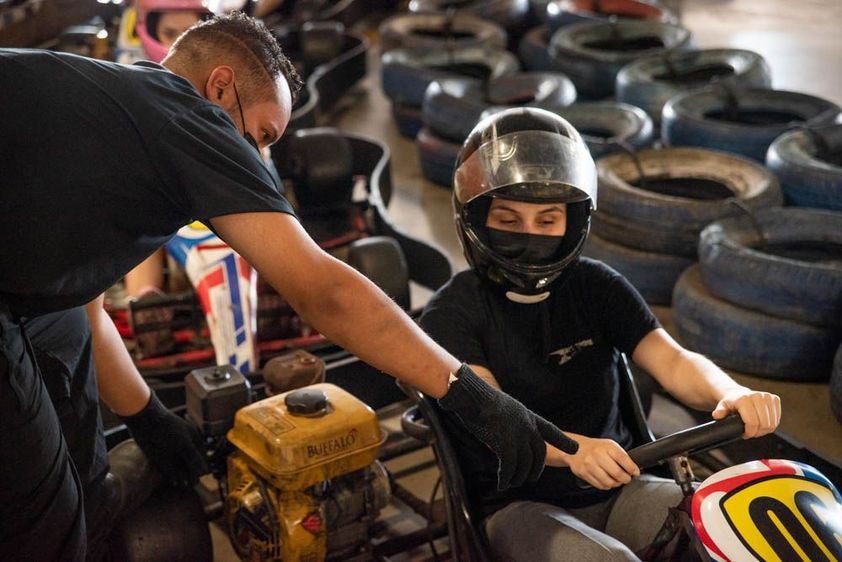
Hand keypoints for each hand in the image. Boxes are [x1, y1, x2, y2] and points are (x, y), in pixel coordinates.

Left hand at [120, 392, 207, 486]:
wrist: (146, 422)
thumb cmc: (169, 428)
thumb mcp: (185, 444)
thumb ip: (194, 459)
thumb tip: (205, 472)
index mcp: (194, 440)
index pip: (201, 458)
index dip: (202, 467)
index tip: (203, 477)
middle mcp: (185, 448)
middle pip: (192, 465)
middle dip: (192, 475)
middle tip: (193, 484)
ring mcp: (174, 454)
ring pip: (182, 470)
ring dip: (184, 478)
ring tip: (184, 485)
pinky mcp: (162, 460)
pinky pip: (170, 472)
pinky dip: (173, 478)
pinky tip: (175, 482)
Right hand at [438, 364, 578, 490]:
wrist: (473, 397)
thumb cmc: (482, 401)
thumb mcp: (504, 410)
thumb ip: (511, 426)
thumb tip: (506, 445)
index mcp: (528, 416)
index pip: (550, 430)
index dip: (563, 441)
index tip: (575, 449)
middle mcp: (527, 427)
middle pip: (539, 454)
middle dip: (536, 470)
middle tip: (530, 479)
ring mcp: (517, 435)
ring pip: (525, 464)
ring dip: (519, 477)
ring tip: (512, 483)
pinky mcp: (505, 444)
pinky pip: (509, 467)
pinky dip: (506, 478)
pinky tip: (502, 485)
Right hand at [565, 435, 639, 489]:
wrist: (576, 448)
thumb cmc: (596, 448)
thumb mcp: (610, 445)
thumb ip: (622, 456)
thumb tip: (633, 469)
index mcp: (607, 447)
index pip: (624, 460)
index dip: (633, 469)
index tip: (635, 472)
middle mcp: (597, 455)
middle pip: (618, 474)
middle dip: (626, 479)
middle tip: (627, 478)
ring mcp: (589, 465)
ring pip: (609, 482)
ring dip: (616, 484)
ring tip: (617, 480)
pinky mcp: (583, 473)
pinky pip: (600, 485)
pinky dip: (606, 485)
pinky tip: (607, 480)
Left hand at [712, 387, 780, 438]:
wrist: (739, 394)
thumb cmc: (732, 402)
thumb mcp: (722, 407)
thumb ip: (720, 412)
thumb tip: (717, 415)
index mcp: (745, 399)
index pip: (753, 422)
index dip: (749, 432)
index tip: (745, 434)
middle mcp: (758, 396)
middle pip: (764, 424)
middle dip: (757, 432)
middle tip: (750, 432)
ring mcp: (768, 397)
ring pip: (772, 424)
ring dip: (764, 430)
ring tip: (755, 428)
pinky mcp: (775, 399)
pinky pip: (777, 420)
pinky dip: (770, 425)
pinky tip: (761, 423)